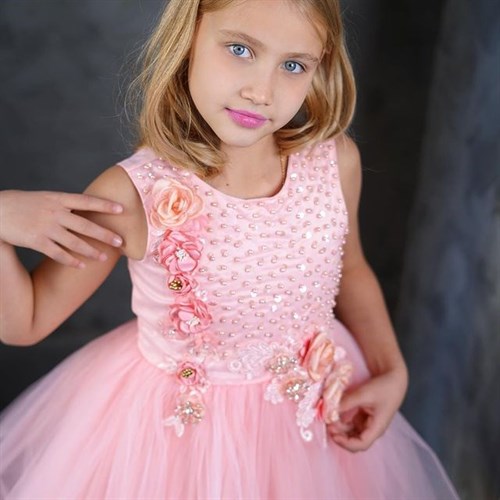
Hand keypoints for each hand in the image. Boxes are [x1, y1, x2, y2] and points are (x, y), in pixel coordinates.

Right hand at [0, 190, 122, 267]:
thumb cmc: (24, 204)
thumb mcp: (46, 198)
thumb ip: (65, 204)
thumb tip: (88, 211)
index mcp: (57, 199)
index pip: (86, 201)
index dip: (104, 205)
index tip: (122, 209)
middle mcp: (54, 212)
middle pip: (85, 225)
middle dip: (104, 234)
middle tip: (120, 242)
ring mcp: (45, 227)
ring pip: (74, 242)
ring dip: (91, 251)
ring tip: (104, 258)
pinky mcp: (36, 241)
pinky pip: (57, 254)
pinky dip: (71, 260)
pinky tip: (82, 265)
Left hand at [326, 365, 407, 451]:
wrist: (393, 378)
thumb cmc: (383, 387)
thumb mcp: (363, 394)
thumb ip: (346, 402)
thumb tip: (328, 410)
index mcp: (377, 428)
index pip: (361, 444)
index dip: (346, 443)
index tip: (333, 434)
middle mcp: (372, 429)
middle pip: (355, 441)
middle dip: (340, 436)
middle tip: (328, 425)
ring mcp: (368, 423)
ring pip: (351, 433)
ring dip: (340, 429)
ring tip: (329, 419)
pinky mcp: (364, 416)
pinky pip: (351, 423)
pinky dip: (342, 421)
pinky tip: (334, 414)